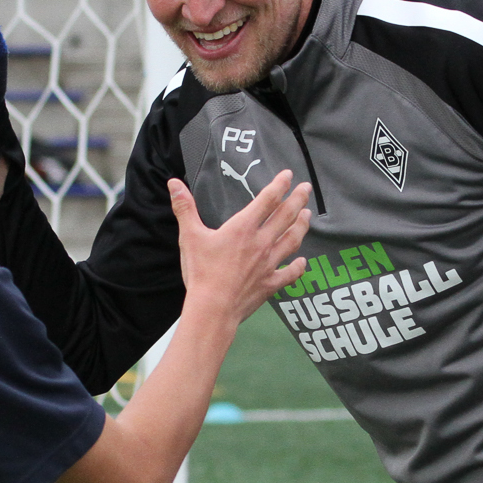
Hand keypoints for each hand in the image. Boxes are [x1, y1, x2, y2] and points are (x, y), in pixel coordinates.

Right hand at [168, 170, 311, 324]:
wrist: (213, 308)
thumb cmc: (201, 272)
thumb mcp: (190, 236)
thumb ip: (185, 208)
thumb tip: (174, 184)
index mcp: (243, 228)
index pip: (267, 200)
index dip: (279, 185)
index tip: (288, 175)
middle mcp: (261, 242)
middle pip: (286, 216)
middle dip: (298, 199)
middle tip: (306, 188)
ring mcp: (269, 264)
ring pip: (293, 240)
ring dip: (302, 226)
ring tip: (308, 215)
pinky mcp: (270, 283)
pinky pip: (290, 273)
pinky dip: (298, 267)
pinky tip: (303, 261)